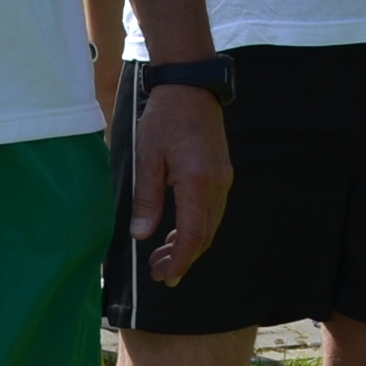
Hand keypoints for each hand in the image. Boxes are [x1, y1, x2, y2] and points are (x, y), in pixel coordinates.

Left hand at [126, 83, 232, 285]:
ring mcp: (224, 180)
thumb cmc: (165, 118)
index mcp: (198, 183)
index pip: (193, 235)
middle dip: (183, 258)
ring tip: (163, 256)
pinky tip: (176, 231)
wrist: (191, 88)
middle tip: (158, 272)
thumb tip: (141, 235)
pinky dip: (196, 227)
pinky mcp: (222, 174)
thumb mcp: (147, 157)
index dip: (180, 261)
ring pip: (210, 225)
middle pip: (204, 235)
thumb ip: (146, 199)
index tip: (166, 278)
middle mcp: (218, 186)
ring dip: (189, 244)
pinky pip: (212, 211)